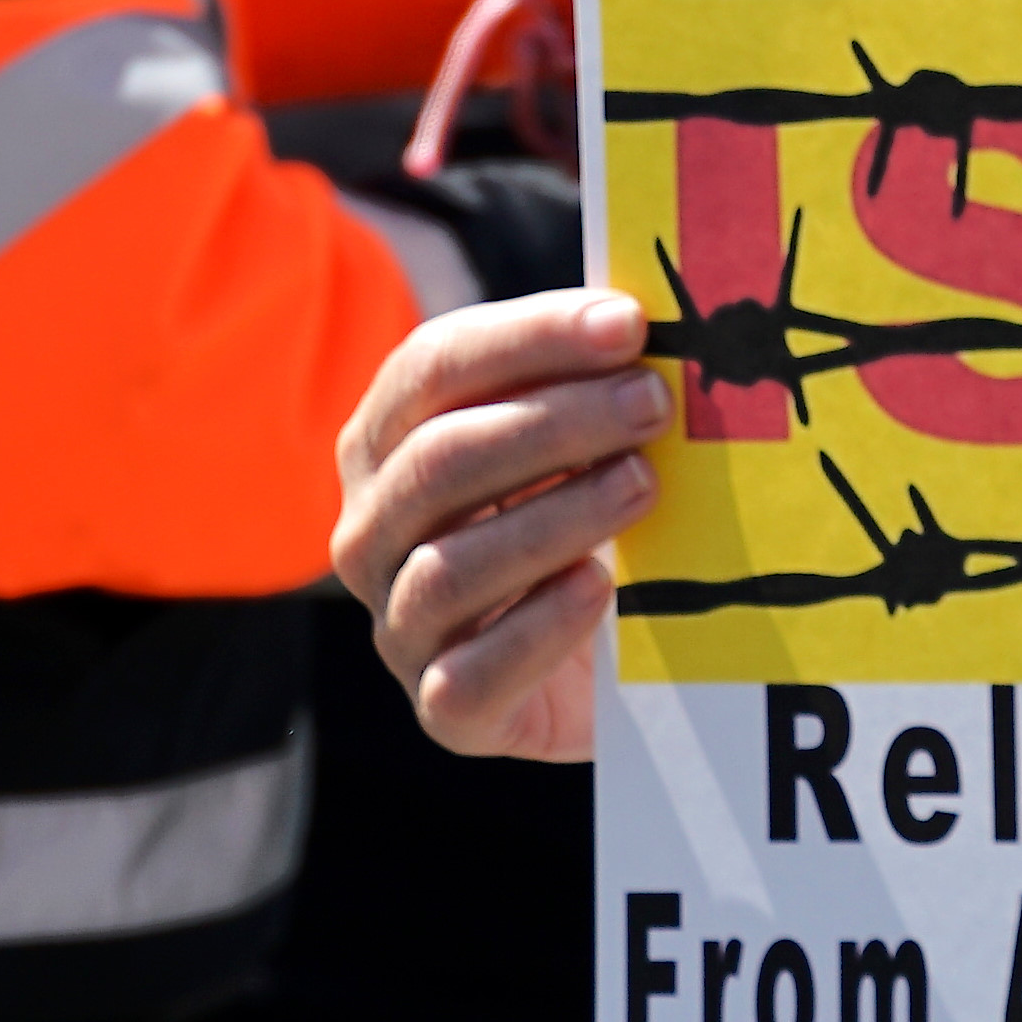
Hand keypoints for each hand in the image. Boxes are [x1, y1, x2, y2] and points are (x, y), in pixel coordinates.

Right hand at [331, 287, 667, 761]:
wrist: (593, 665)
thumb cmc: (576, 521)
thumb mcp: (569, 443)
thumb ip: (586, 379)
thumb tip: (646, 313)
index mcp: (384, 441)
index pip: (432, 367)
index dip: (529, 338)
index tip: (626, 325)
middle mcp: (369, 530)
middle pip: (439, 460)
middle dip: (555, 422)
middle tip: (651, 403)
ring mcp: (397, 624)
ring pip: (449, 567)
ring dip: (555, 517)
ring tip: (641, 485)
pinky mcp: (443, 709)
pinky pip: (470, 675)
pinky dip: (535, 629)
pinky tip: (596, 590)